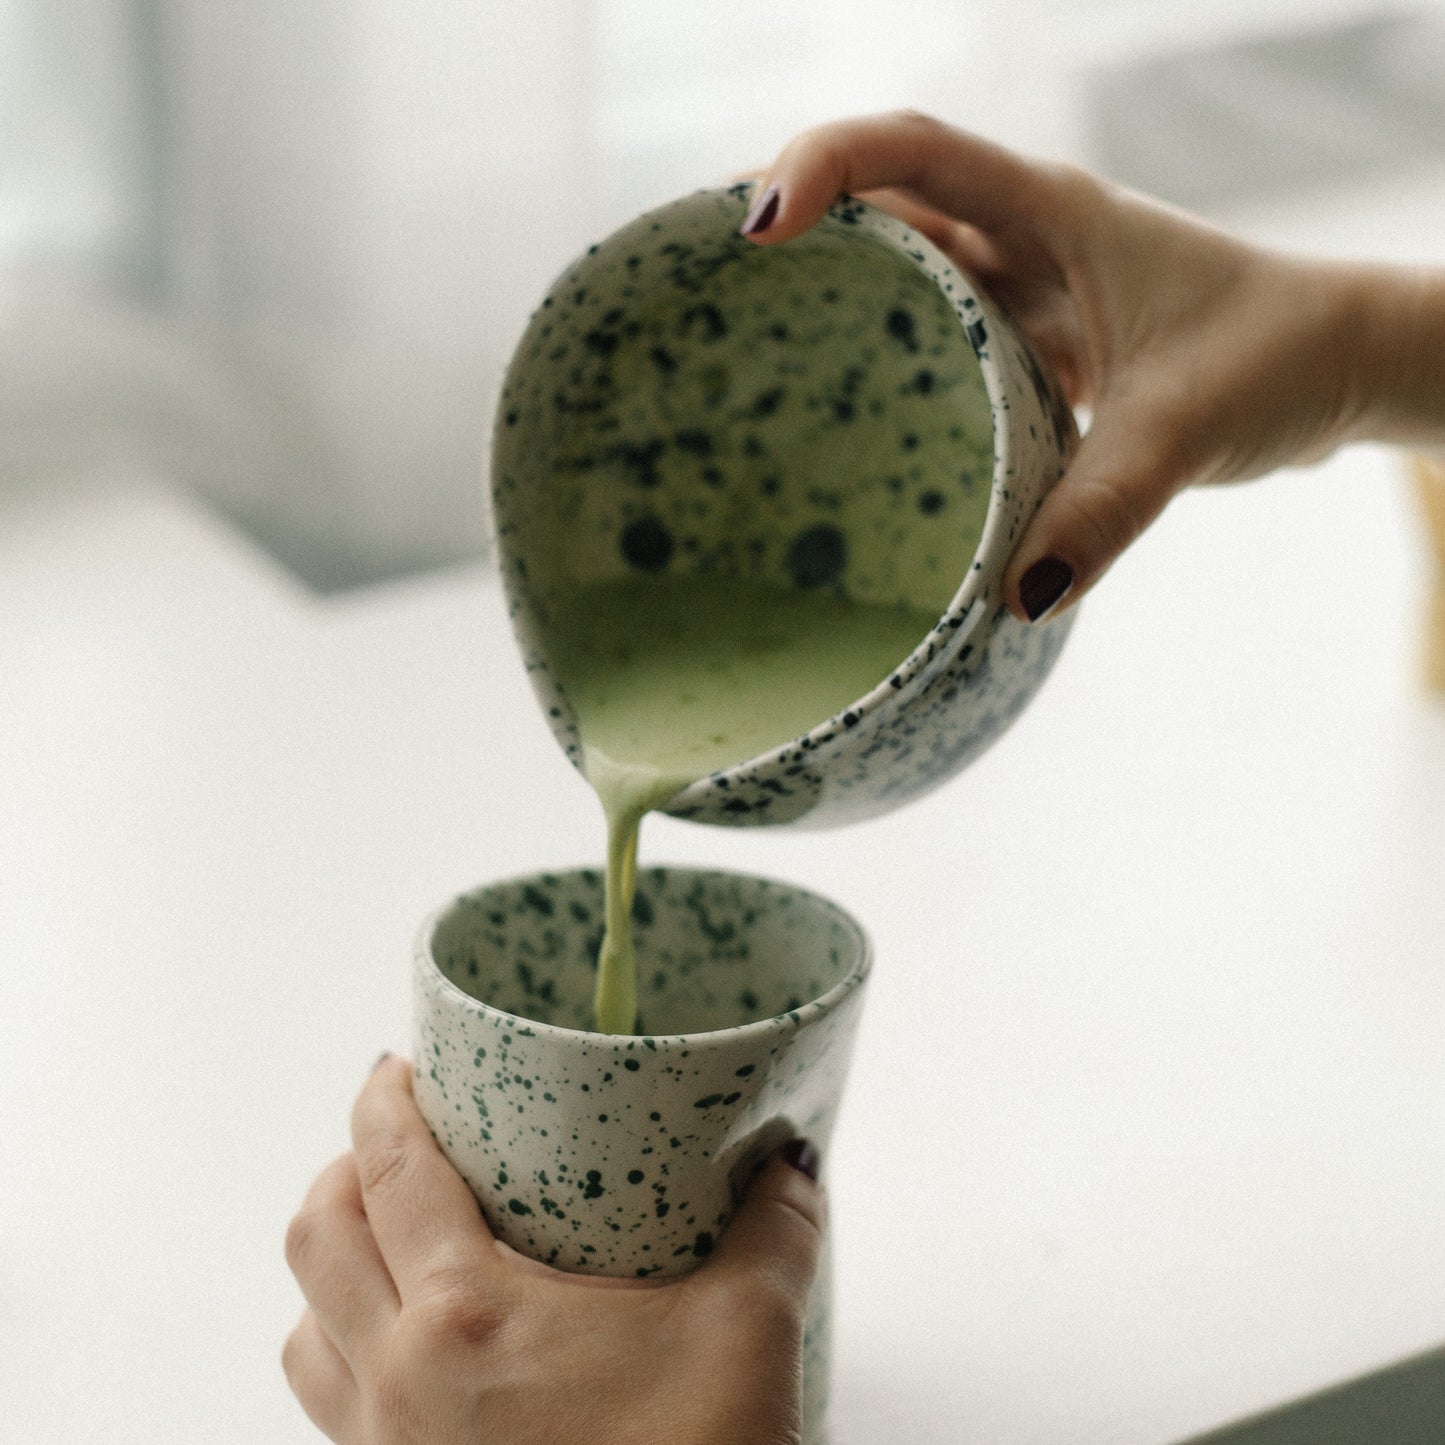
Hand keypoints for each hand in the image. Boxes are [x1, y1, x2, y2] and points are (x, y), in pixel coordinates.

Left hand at [283, 1056, 823, 1444]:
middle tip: (400, 1142)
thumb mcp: (748, 1335)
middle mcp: (398, 1380)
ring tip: (391, 1236)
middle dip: (346, 1171)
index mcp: (465, 1316)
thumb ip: (776, 1229)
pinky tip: (415, 1345)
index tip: (397, 1069)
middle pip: (315, 1238)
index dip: (381, 1106)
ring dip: (333, 1265)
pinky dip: (343, 1346)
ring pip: (303, 1328)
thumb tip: (794, 1164)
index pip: (388, 1174)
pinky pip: (330, 1403)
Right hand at [741, 110, 1444, 619]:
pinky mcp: (1032, 338)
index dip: (823, 166)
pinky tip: (841, 408)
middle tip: (705, 275)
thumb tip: (1010, 599)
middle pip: (883, 196)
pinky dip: (884, 354)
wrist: (1340, 365)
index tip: (756, 228)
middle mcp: (1027, 233)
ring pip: (904, 265)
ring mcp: (1026, 285)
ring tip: (741, 333)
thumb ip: (1101, 510)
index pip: (914, 150)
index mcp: (1055, 211)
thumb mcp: (1184, 428)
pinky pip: (936, 332)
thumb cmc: (1281, 357)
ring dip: (830, 285)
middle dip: (793, 217)